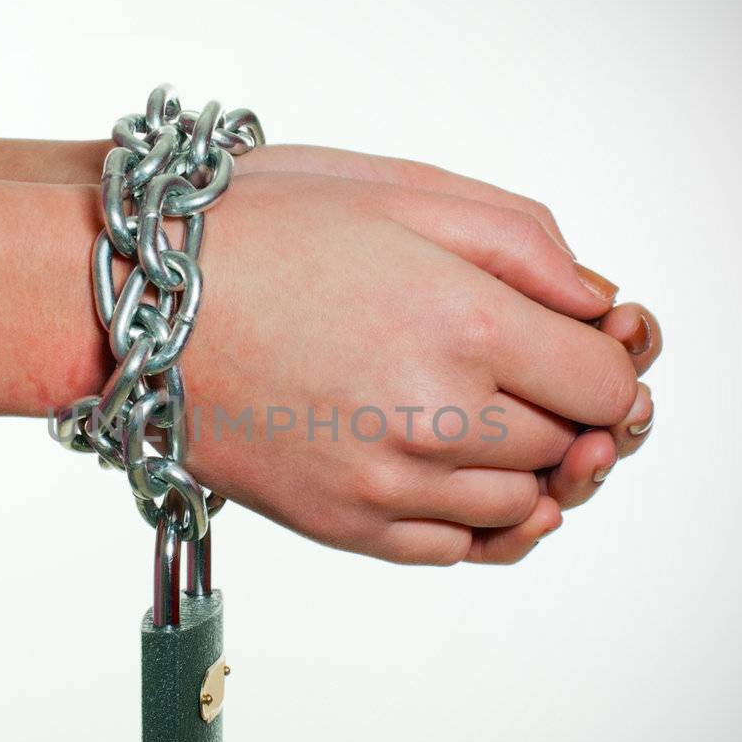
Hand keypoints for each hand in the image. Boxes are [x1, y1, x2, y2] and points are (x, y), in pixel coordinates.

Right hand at [178, 170, 647, 564]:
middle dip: (569, 406)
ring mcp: (390, 486)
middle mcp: (437, 417)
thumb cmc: (255, 234)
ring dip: (527, 463)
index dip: (609, 358)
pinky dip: (477, 516)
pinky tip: (452, 466)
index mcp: (466, 322)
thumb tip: (601, 307)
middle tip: (532, 366)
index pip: (608, 383)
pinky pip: (457, 550)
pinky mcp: (346, 528)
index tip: (581, 338)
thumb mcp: (401, 190)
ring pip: (524, 505)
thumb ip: (526, 242)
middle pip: (572, 446)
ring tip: (483, 409)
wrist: (132, 307)